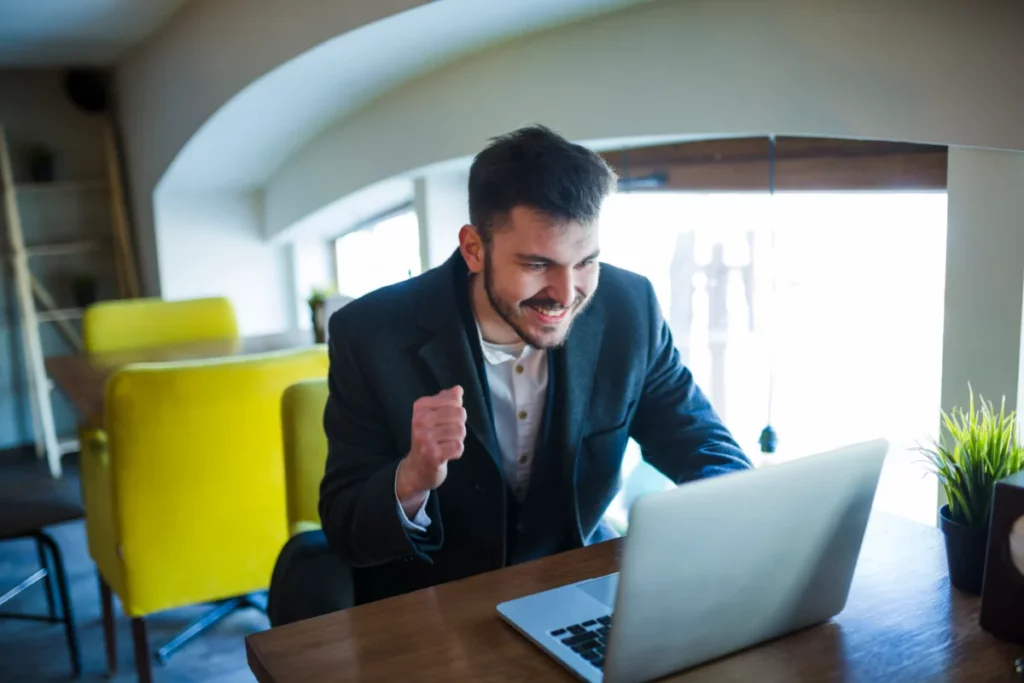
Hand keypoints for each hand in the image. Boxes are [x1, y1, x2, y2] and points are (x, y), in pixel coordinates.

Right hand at [396, 386, 466, 515]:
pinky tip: (447, 453)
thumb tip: (458, 389)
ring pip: (460, 430)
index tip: (446, 419)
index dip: (457, 409)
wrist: (416, 468)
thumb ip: (446, 401)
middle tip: (449, 433)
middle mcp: (420, 421)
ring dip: (458, 439)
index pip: (454, 399)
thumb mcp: (433, 416)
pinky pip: (458, 447)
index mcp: (420, 407)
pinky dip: (457, 451)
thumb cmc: (428, 438)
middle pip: (459, 414)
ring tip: (447, 443)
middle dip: (459, 424)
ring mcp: (425, 438)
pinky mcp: (432, 455)